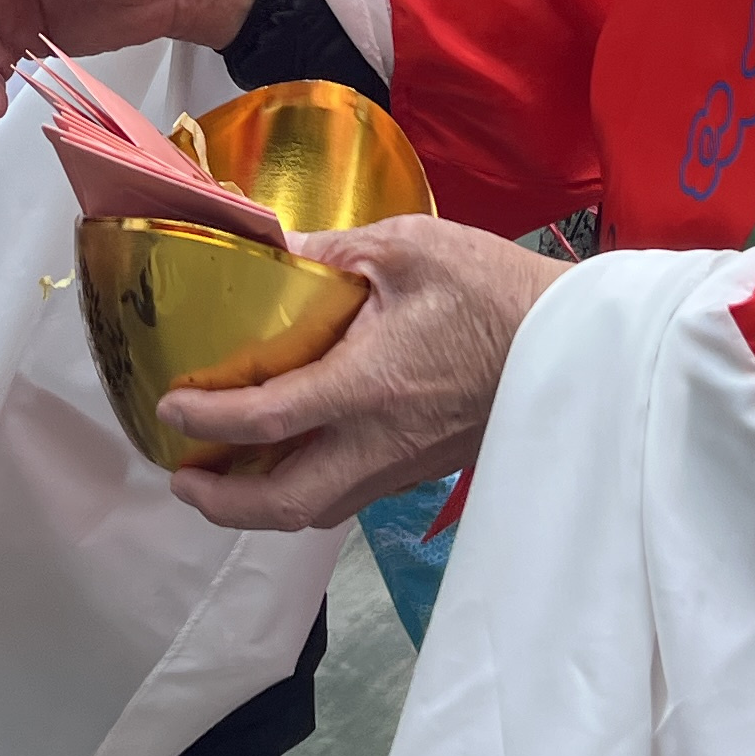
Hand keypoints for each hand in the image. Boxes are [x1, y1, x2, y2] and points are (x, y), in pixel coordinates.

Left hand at [156, 215, 567, 532]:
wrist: (584, 347)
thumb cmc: (498, 290)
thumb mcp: (412, 246)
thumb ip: (336, 249)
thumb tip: (278, 247)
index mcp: (369, 387)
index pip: (268, 420)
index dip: (209, 421)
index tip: (170, 408)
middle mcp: (382, 442)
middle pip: (287, 504)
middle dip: (222, 505)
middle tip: (182, 479)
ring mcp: (406, 464)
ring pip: (320, 509)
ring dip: (262, 506)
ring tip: (223, 479)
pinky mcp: (427, 468)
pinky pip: (352, 496)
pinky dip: (307, 490)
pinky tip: (294, 459)